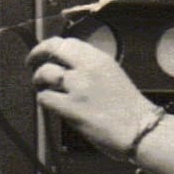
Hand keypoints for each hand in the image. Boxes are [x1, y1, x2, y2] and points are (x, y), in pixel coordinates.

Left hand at [26, 37, 155, 157]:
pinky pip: (45, 98)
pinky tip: (51, 105)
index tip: (48, 54)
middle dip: (36, 54)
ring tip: (42, 88)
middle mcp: (88, 68)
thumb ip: (92, 70)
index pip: (68, 43)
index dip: (53, 47)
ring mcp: (79, 87)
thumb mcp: (114, 78)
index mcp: (100, 59)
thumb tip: (67, 70)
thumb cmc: (131, 110)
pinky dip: (44, 100)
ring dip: (38, 80)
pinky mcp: (72, 107)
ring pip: (44, 73)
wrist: (142, 131)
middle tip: (31, 63)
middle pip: (52, 48)